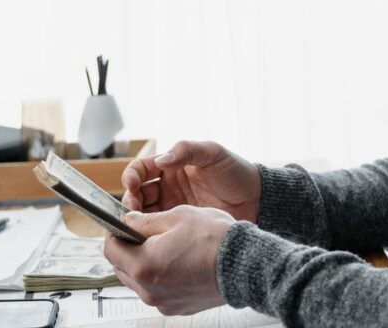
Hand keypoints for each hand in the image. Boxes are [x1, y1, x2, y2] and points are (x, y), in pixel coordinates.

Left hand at [103, 205, 234, 315]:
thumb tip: (128, 221)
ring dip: (142, 263)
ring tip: (162, 245)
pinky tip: (175, 261)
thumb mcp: (178, 216)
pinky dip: (159, 276)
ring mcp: (162, 301)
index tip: (122, 223)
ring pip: (138, 280)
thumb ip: (146, 220)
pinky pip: (156, 290)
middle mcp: (149, 289)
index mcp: (143, 264)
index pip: (110, 249)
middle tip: (142, 232)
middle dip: (127, 248)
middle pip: (121, 267)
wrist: (245, 265)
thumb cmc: (215, 239)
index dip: (114, 232)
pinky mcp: (176, 307)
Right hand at [121, 140, 260, 221]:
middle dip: (129, 201)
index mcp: (171, 165)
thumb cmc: (236, 172)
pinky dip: (149, 233)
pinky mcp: (180, 227)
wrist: (257, 201)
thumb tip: (160, 160)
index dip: (131, 175)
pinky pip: (158, 230)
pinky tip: (150, 237)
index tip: (132, 184)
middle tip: (132, 211)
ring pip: (143, 214)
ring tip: (138, 226)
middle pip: (137, 193)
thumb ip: (187, 151)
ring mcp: (173, 208)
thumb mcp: (213, 153)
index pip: (141, 169)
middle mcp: (167, 187)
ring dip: (135, 219)